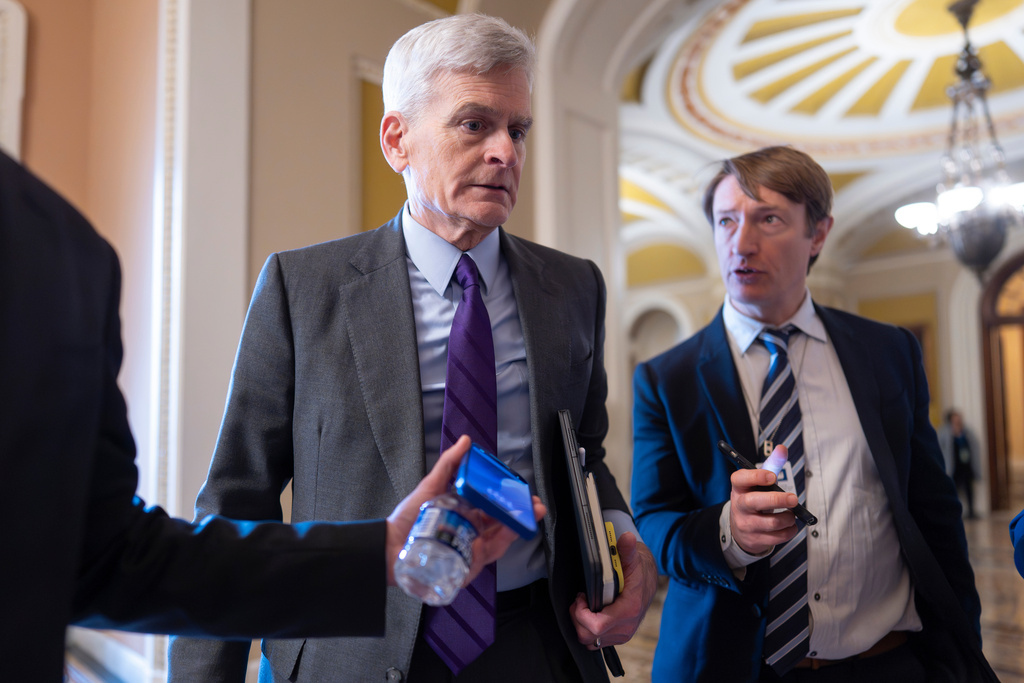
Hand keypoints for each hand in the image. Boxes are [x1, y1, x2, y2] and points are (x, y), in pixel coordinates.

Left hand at [385, 435, 545, 586]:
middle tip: (535, 507)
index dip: (512, 500)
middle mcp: (472, 532)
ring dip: (515, 530)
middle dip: (522, 515)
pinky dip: (495, 548)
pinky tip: (503, 536)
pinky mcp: (465, 567)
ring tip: (527, 519)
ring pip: (499, 541)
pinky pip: (484, 559)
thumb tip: (466, 441)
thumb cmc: (408, 518)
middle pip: (503, 524)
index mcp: (467, 513)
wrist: (389, 546)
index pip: (495, 507)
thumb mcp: (430, 486)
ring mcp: (470, 550)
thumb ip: (449, 464)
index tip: (526, 492)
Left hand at [569, 532, 657, 649]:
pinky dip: (587, 629)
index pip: (596, 626)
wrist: (648, 580)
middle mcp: (625, 627)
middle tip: (580, 599)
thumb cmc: (639, 571)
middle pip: (588, 636)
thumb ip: (627, 550)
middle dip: (577, 617)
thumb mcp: (633, 558)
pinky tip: (590, 613)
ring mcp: (621, 634)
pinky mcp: (617, 637)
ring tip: (585, 605)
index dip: (581, 613)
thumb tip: (626, 538)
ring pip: (589, 641)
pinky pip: (595, 642)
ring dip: (581, 623)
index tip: (581, 597)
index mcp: (628, 611)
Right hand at [730, 444, 799, 554]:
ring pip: (771, 523)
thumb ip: (771, 465)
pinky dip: (790, 531)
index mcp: (739, 488)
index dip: (756, 476)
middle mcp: (740, 506)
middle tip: (794, 498)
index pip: (741, 479)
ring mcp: (746, 524)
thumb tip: (782, 448)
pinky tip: (790, 525)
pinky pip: (778, 537)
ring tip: (792, 514)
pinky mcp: (755, 539)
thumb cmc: (753, 499)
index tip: (772, 476)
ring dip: (788, 518)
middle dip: (777, 499)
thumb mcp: (757, 483)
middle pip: (756, 502)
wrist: (740, 529)